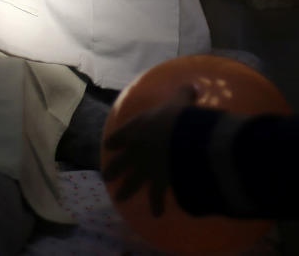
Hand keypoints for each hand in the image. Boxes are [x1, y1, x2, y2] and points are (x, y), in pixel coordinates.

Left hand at [102, 84, 198, 216]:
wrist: (182, 140)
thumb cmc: (178, 117)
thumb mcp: (180, 100)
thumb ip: (183, 93)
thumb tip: (192, 85)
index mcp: (136, 129)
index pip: (119, 136)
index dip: (115, 141)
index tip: (110, 146)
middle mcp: (136, 151)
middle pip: (119, 163)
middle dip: (112, 170)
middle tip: (106, 177)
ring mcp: (144, 169)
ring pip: (131, 183)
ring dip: (125, 191)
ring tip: (120, 199)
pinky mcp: (157, 183)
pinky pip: (155, 197)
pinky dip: (156, 206)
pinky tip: (157, 214)